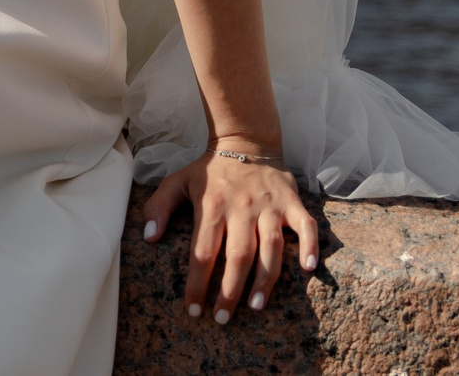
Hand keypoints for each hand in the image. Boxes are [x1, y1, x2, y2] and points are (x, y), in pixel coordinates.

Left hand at [137, 148, 320, 324]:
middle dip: (229, 291)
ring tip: (255, 308)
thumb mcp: (178, 181)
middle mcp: (241, 206)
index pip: (202, 252)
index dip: (197, 284)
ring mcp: (269, 205)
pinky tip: (308, 269)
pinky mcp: (292, 201)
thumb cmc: (210, 170)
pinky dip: (309, 246)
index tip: (193, 310)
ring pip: (270, 247)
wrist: (246, 139)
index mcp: (212, 205)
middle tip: (222, 319)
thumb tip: (148, 237)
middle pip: (237, 255)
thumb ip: (158, 207)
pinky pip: (305, 225)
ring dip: (264, 280)